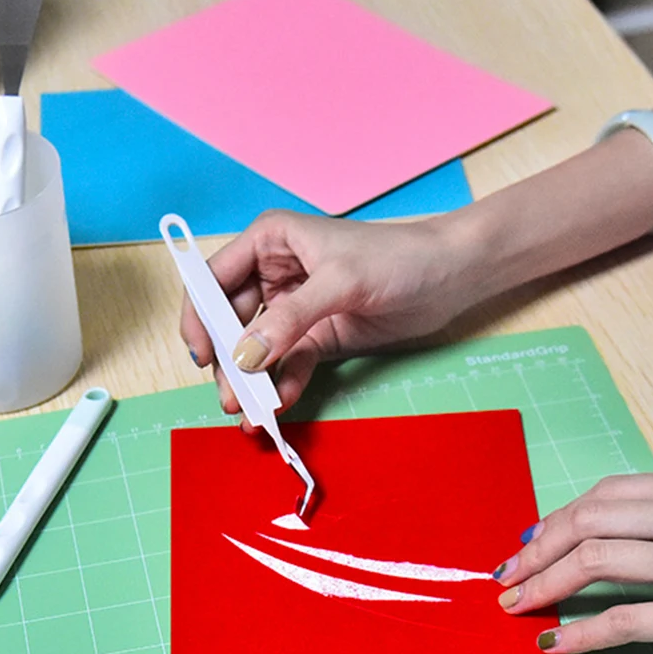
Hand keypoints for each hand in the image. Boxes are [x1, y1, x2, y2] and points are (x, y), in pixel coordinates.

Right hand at [179, 208, 489, 416]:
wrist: (451, 277)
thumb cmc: (398, 258)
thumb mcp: (340, 282)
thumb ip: (290, 319)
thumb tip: (245, 356)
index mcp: (270, 242)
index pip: (214, 279)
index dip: (201, 316)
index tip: (202, 354)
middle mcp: (274, 274)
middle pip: (231, 321)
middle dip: (227, 360)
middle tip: (231, 397)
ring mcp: (294, 309)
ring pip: (256, 350)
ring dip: (251, 381)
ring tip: (250, 411)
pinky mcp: (316, 336)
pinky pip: (289, 364)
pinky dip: (282, 385)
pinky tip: (280, 404)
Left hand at [492, 468, 652, 653]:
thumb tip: (603, 532)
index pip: (607, 494)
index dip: (557, 519)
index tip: (530, 543)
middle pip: (590, 520)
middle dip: (537, 551)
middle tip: (509, 577)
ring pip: (597, 562)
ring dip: (545, 585)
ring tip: (519, 606)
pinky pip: (629, 620)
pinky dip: (582, 632)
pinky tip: (557, 644)